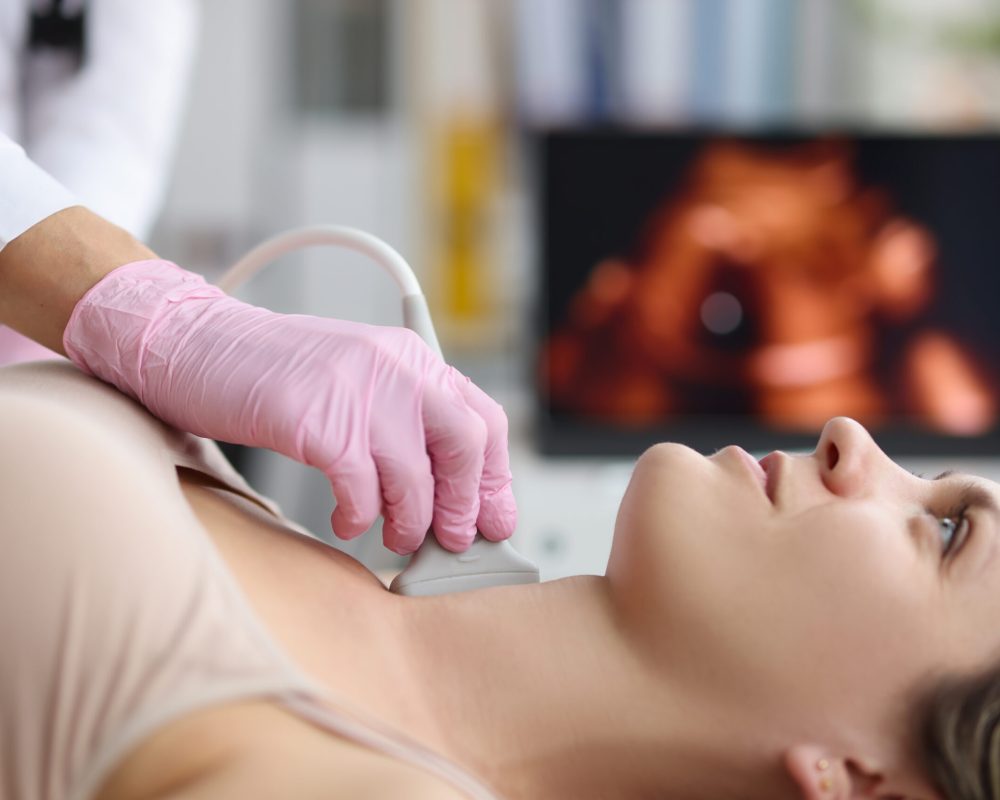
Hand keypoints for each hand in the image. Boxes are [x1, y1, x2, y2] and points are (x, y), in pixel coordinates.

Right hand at [63, 259, 516, 553]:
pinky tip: (347, 520)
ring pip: (415, 476)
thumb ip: (404, 425)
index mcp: (412, 356)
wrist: (200, 346)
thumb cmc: (278, 375)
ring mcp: (357, 389)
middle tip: (450, 538)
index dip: (495, 477)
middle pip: (466, 444)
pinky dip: (359, 516)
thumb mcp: (359, 384)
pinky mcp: (317, 420)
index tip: (495, 518)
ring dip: (409, 522)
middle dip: (464, 503)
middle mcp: (396, 366)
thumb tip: (449, 494)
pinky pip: (361, 488)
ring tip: (393, 536)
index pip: (484, 417)